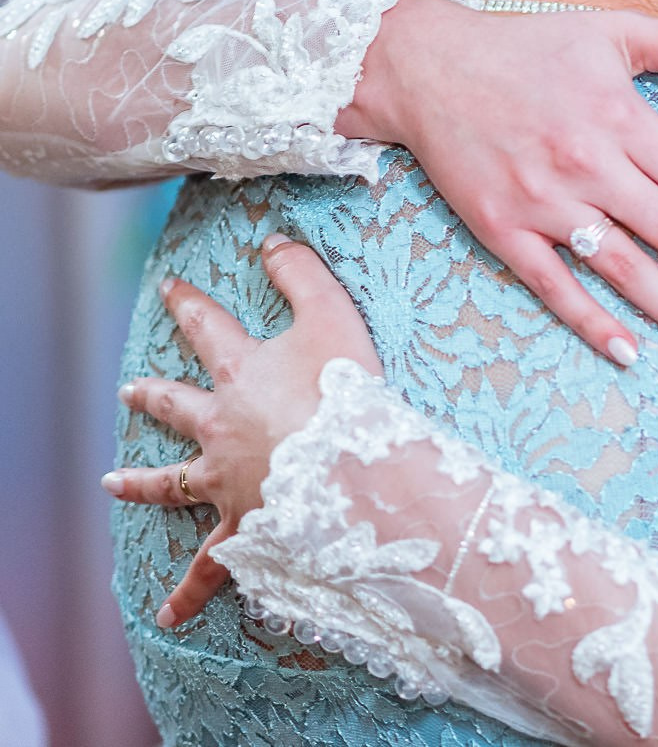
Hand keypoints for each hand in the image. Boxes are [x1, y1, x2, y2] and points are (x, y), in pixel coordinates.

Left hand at [102, 236, 377, 627]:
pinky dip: (190, 592)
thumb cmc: (345, 389)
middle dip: (152, 396)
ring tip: (112, 484)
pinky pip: (210, 565)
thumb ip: (302, 275)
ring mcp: (224, 478)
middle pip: (176, 406)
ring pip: (172, 483)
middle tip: (127, 391)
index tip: (172, 286)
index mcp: (242, 373)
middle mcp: (221, 425)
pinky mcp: (240, 524)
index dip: (190, 304)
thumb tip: (274, 240)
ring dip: (141, 485)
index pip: (208, 329)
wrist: (346, 466)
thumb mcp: (332, 315)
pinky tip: (168, 615)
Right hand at [339, 0, 657, 366]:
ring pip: (626, 271)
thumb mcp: (615, 30)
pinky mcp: (500, 229)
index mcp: (624, 119)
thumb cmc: (530, 47)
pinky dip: (591, 321)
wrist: (423, 65)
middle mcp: (589, 165)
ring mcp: (543, 202)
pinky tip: (631, 353)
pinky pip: (553, 285)